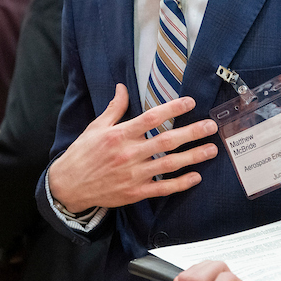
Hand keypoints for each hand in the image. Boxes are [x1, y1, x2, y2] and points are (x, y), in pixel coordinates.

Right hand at [48, 83, 217, 212]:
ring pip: (169, 165)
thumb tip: (122, 88)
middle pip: (166, 141)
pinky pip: (162, 188)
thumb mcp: (95, 127)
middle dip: (192, 133)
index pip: (151, 118)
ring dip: (193, 157)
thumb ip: (114, 109)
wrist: (69, 185)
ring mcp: (133, 174)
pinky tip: (196, 177)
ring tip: (212, 150)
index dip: (172, 109)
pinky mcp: (135, 192)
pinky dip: (180, 183)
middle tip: (211, 126)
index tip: (190, 102)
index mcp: (119, 135)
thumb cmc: (82, 153)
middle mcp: (129, 154)